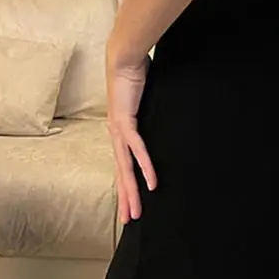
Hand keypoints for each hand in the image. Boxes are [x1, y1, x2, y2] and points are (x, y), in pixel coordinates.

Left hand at [106, 55, 157, 224]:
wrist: (123, 57)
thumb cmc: (134, 73)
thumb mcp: (145, 98)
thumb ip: (149, 109)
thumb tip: (163, 110)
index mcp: (119, 131)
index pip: (123, 164)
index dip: (126, 185)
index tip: (130, 204)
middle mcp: (116, 134)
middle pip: (122, 173)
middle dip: (126, 199)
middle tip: (130, 221)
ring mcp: (119, 131)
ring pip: (126, 169)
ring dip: (131, 192)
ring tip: (136, 212)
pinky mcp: (125, 123)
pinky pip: (137, 150)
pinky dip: (145, 167)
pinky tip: (152, 184)